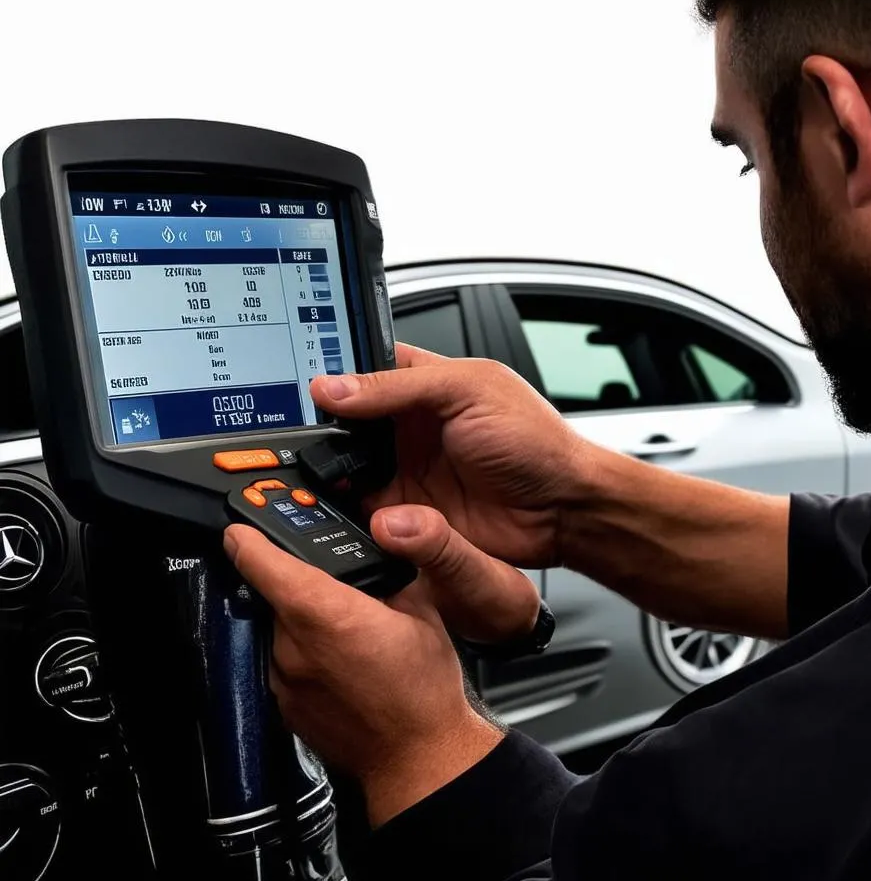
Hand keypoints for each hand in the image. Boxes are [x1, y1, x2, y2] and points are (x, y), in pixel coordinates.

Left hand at [223, 504, 538, 824]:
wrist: (421, 759)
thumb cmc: (425, 691)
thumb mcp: (420, 613)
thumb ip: (385, 575)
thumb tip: (367, 554)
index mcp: (327, 614)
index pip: (264, 565)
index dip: (249, 540)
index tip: (242, 529)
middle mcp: (295, 647)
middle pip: (275, 597)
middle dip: (299, 586)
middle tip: (337, 592)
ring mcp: (285, 681)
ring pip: (280, 631)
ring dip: (304, 623)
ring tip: (348, 636)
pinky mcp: (284, 707)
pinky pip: (283, 664)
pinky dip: (305, 656)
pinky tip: (342, 666)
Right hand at [310, 344, 595, 570]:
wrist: (563, 508)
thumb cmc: (534, 441)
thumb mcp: (467, 391)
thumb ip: (398, 387)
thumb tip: (334, 385)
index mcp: (427, 384)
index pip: (365, 367)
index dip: (332, 371)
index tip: (297, 379)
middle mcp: (412, 426)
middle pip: (347, 422)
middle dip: (323, 427)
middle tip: (298, 431)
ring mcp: (409, 470)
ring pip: (348, 466)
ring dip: (330, 468)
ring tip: (311, 467)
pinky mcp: (409, 512)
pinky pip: (364, 509)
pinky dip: (346, 509)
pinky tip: (335, 502)